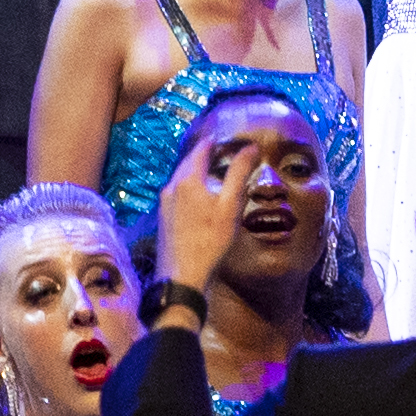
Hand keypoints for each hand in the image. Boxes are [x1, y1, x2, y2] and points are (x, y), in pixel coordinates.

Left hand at [154, 128, 241, 297]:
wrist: (181, 277)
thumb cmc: (209, 242)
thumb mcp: (231, 206)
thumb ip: (239, 173)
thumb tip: (251, 148)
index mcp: (188, 180)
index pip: (202, 149)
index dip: (215, 141)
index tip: (224, 138)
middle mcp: (171, 187)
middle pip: (189, 162)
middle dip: (204, 155)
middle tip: (219, 151)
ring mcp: (164, 203)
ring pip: (182, 178)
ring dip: (197, 172)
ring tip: (212, 173)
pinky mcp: (163, 218)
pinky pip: (178, 194)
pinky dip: (191, 188)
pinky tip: (200, 200)